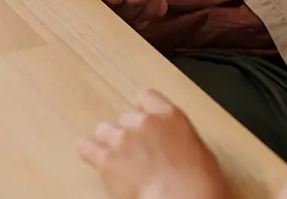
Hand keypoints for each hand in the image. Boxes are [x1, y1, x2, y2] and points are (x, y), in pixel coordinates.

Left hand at [79, 91, 230, 198]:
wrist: (183, 198)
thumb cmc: (199, 184)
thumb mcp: (198, 151)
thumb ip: (178, 139)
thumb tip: (173, 149)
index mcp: (171, 116)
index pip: (147, 97)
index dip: (142, 109)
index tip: (141, 117)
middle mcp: (144, 122)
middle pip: (125, 119)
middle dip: (128, 135)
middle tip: (135, 154)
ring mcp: (123, 138)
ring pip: (104, 130)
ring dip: (110, 144)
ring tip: (118, 161)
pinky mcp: (107, 158)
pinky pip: (87, 146)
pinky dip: (89, 152)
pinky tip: (93, 158)